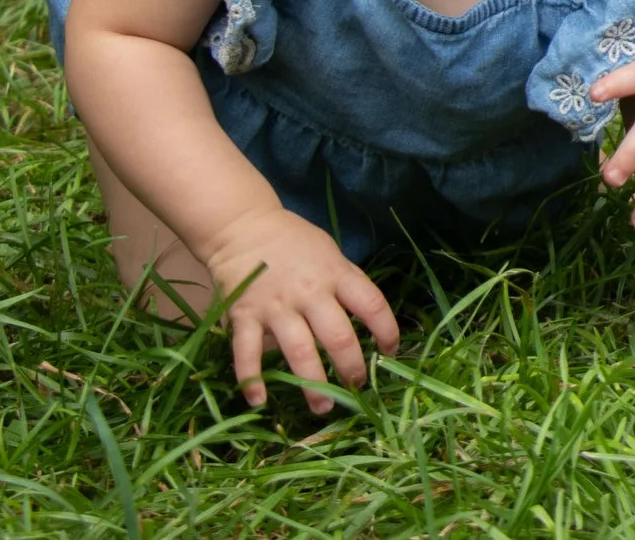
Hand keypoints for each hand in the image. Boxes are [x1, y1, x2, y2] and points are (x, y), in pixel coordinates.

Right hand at [199, 206, 397, 413]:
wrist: (243, 227)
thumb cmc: (294, 244)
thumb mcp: (331, 254)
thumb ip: (347, 285)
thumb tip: (370, 322)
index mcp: (336, 275)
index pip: (373, 305)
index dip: (388, 331)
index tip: (392, 352)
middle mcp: (309, 293)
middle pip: (338, 337)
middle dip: (351, 369)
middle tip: (357, 389)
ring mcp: (276, 307)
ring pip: (299, 351)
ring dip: (312, 384)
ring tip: (323, 407)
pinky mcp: (244, 317)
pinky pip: (248, 352)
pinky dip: (252, 379)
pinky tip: (260, 401)